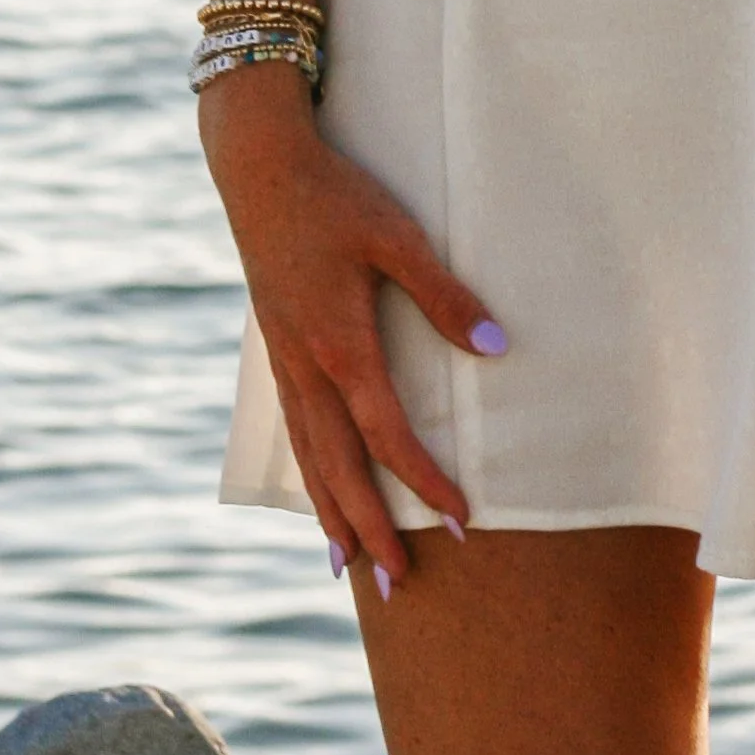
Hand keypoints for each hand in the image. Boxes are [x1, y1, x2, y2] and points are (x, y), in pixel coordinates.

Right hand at [200, 64, 501, 593]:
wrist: (259, 165)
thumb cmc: (335, 196)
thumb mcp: (398, 236)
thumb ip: (445, 296)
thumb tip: (495, 351)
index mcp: (341, 347)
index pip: (389, 437)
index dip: (425, 483)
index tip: (460, 522)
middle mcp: (307, 368)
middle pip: (341, 469)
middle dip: (370, 531)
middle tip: (399, 589)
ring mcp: (285, 362)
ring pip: (309, 458)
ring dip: (332, 515)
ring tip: (347, 571)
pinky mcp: (276, 348)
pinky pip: (293, 430)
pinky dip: (307, 473)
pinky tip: (316, 490)